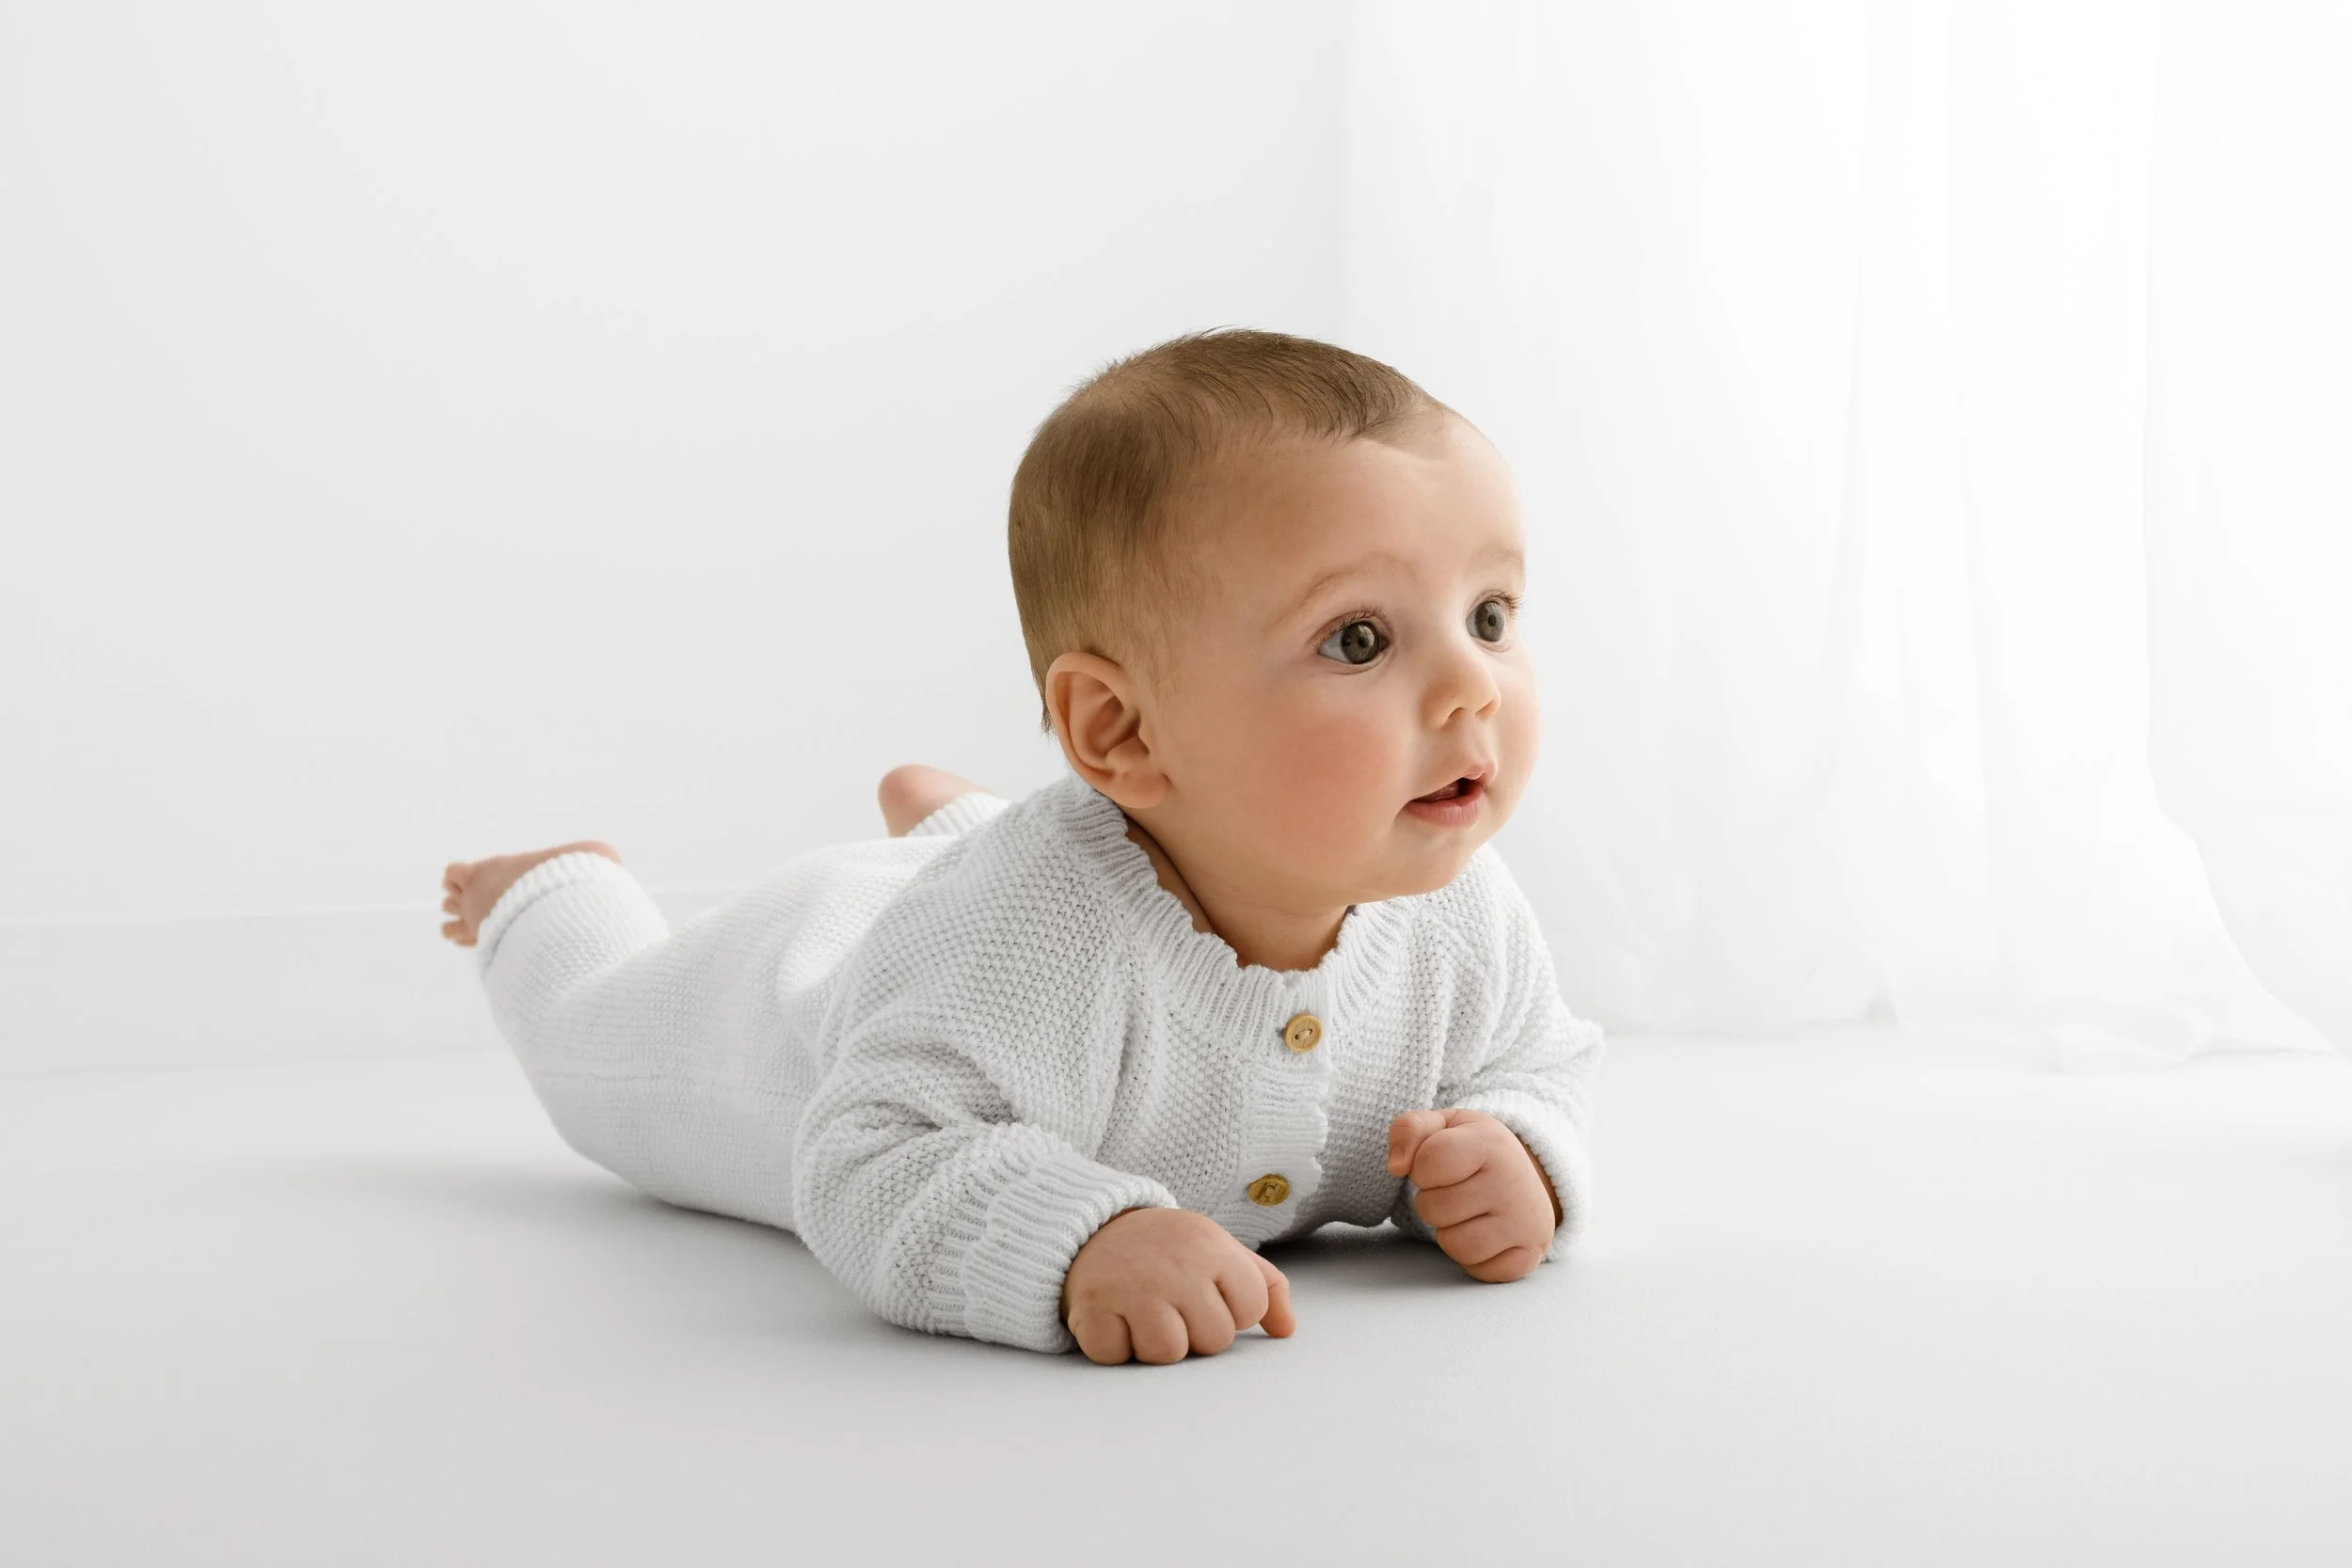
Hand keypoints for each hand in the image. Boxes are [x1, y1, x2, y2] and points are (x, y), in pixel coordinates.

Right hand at [1060, 1206, 1296, 1365]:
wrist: (1094, 1226)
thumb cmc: (1168, 1249)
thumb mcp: (1220, 1250)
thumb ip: (1264, 1286)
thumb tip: (1286, 1330)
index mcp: (1213, 1248)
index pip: (1251, 1310)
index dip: (1231, 1310)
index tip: (1206, 1291)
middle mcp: (1177, 1266)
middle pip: (1214, 1340)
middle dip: (1194, 1331)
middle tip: (1170, 1302)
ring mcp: (1134, 1287)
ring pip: (1168, 1354)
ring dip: (1153, 1343)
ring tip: (1142, 1312)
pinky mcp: (1093, 1306)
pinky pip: (1117, 1355)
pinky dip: (1113, 1345)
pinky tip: (1113, 1316)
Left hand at [1387, 1108, 1559, 1282]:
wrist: (1526, 1177)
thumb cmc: (1474, 1152)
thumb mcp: (1443, 1126)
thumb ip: (1408, 1129)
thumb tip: (1396, 1167)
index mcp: (1489, 1143)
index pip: (1428, 1163)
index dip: (1421, 1169)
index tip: (1439, 1166)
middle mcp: (1513, 1181)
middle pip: (1434, 1209)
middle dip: (1432, 1203)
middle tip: (1455, 1192)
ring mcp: (1525, 1221)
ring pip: (1456, 1246)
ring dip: (1451, 1234)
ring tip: (1467, 1214)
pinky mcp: (1530, 1254)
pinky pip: (1480, 1271)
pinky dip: (1474, 1259)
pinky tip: (1486, 1235)